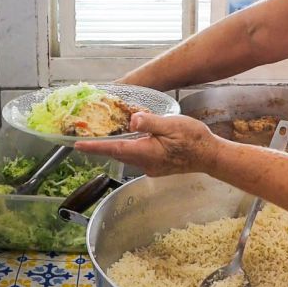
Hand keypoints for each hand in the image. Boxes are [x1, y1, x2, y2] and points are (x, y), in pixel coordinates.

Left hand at [74, 113, 216, 176]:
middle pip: (117, 152)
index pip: (114, 149)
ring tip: (106, 133)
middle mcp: (144, 163)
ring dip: (116, 145)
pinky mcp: (156, 165)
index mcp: (146, 152)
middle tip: (86, 136)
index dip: (95, 147)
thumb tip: (132, 120)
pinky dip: (130, 146)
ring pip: (127, 154)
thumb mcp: (172, 125)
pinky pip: (137, 155)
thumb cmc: (193, 139)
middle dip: (101, 145)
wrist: (210, 156)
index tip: (77, 145)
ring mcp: (150, 166)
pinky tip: (133, 136)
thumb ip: (150, 123)